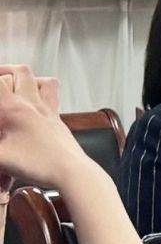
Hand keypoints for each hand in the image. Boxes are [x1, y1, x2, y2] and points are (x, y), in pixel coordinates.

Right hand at [0, 63, 93, 193]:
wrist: (71, 172)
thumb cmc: (37, 164)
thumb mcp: (0, 157)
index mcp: (14, 109)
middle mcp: (33, 104)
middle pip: (21, 71)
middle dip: (3, 71)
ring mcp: (49, 111)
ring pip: (44, 80)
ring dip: (28, 79)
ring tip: (14, 86)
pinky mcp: (59, 121)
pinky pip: (53, 98)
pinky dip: (43, 93)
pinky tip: (33, 106)